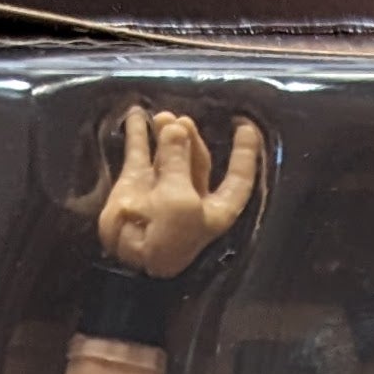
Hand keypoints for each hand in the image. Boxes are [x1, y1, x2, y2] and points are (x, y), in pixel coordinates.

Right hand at [98, 108, 263, 278]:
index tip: (246, 126)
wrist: (127, 260)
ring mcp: (162, 190)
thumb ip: (178, 161)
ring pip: (170, 153)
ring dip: (168, 133)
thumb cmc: (167, 238)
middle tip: (181, 122)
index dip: (245, 154)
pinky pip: (139, 153)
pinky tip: (137, 113)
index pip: (238, 178)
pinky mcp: (134, 185)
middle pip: (200, 161)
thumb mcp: (181, 199)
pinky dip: (138, 134)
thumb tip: (175, 126)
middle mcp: (192, 199)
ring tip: (162, 118)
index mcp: (217, 210)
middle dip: (192, 139)